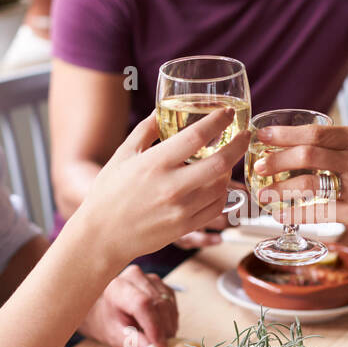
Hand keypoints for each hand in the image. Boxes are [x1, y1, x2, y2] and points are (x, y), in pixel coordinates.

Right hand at [78, 110, 248, 261]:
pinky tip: (217, 184)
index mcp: (155, 163)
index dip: (218, 121)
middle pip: (220, 162)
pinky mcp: (186, 227)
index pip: (197, 136)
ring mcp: (181, 209)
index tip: (228, 112)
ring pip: (221, 185)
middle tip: (245, 135)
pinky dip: (222, 193)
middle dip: (239, 145)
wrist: (102, 236)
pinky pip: (216, 207)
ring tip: (228, 160)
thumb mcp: (123, 154)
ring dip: (229, 170)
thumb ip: (146, 130)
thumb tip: (163, 109)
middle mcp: (172, 186)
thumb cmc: (109, 193)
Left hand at [80, 265, 177, 346]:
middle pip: (159, 303)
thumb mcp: (115, 336)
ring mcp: (149, 278)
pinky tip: (164, 328)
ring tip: (162, 339)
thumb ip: (132, 342)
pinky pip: (171, 301)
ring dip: (169, 324)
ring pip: (168, 303)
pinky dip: (171, 318)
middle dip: (164, 328)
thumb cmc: (108, 322)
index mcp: (117, 287)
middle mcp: (135, 277)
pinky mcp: (160, 283)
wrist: (106, 308)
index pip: (142, 304)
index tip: (159, 345)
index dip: (154, 326)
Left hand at [250, 125, 347, 237]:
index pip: (315, 132)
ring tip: (263, 193)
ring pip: (309, 183)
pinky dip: (295, 213)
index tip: (262, 136)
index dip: (284, 134)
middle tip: (256, 166)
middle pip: (308, 155)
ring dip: (280, 189)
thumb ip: (339, 144)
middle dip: (276, 160)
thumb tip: (297, 142)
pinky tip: (280, 214)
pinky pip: (319, 211)